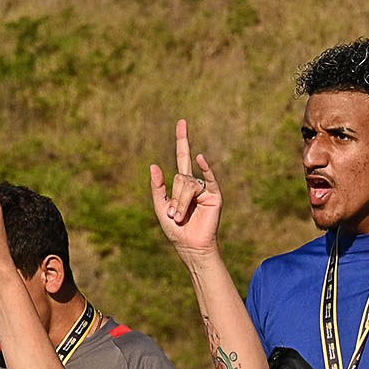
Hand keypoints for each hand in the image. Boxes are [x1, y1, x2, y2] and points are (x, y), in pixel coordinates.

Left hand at [149, 120, 223, 260]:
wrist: (190, 245)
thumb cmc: (175, 229)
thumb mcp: (160, 207)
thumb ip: (157, 187)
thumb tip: (154, 165)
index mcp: (181, 183)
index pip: (183, 156)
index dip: (182, 140)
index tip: (182, 122)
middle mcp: (194, 182)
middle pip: (180, 178)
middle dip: (174, 199)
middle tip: (174, 216)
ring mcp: (205, 188)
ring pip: (187, 185)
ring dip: (181, 204)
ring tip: (180, 218)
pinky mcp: (214, 195)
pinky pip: (208, 179)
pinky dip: (205, 169)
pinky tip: (201, 158)